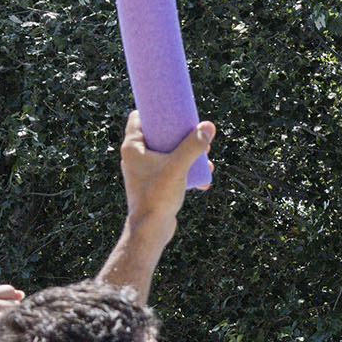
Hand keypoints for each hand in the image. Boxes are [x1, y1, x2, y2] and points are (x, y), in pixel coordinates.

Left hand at [118, 110, 215, 225]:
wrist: (150, 230)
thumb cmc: (158, 196)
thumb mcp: (178, 167)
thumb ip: (193, 146)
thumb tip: (209, 126)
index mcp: (132, 147)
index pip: (138, 118)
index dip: (156, 112)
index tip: (174, 110)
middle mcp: (134, 157)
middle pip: (157, 134)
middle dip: (180, 135)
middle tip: (195, 136)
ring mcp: (142, 172)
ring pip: (166, 153)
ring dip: (186, 154)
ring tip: (205, 160)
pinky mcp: (152, 184)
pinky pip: (168, 170)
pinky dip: (183, 171)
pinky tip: (201, 179)